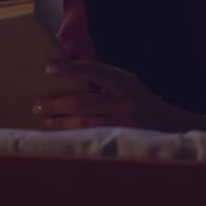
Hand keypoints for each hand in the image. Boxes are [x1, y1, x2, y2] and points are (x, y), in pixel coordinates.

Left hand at [33, 60, 205, 131]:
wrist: (169, 124)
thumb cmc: (138, 98)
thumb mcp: (126, 81)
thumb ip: (102, 76)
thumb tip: (68, 66)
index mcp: (124, 81)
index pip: (94, 71)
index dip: (71, 69)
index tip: (49, 68)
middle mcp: (124, 101)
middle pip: (85, 102)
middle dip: (58, 103)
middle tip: (37, 103)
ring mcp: (123, 123)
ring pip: (86, 123)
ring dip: (61, 122)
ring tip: (44, 119)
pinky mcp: (121, 139)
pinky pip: (92, 136)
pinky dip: (73, 135)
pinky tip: (58, 134)